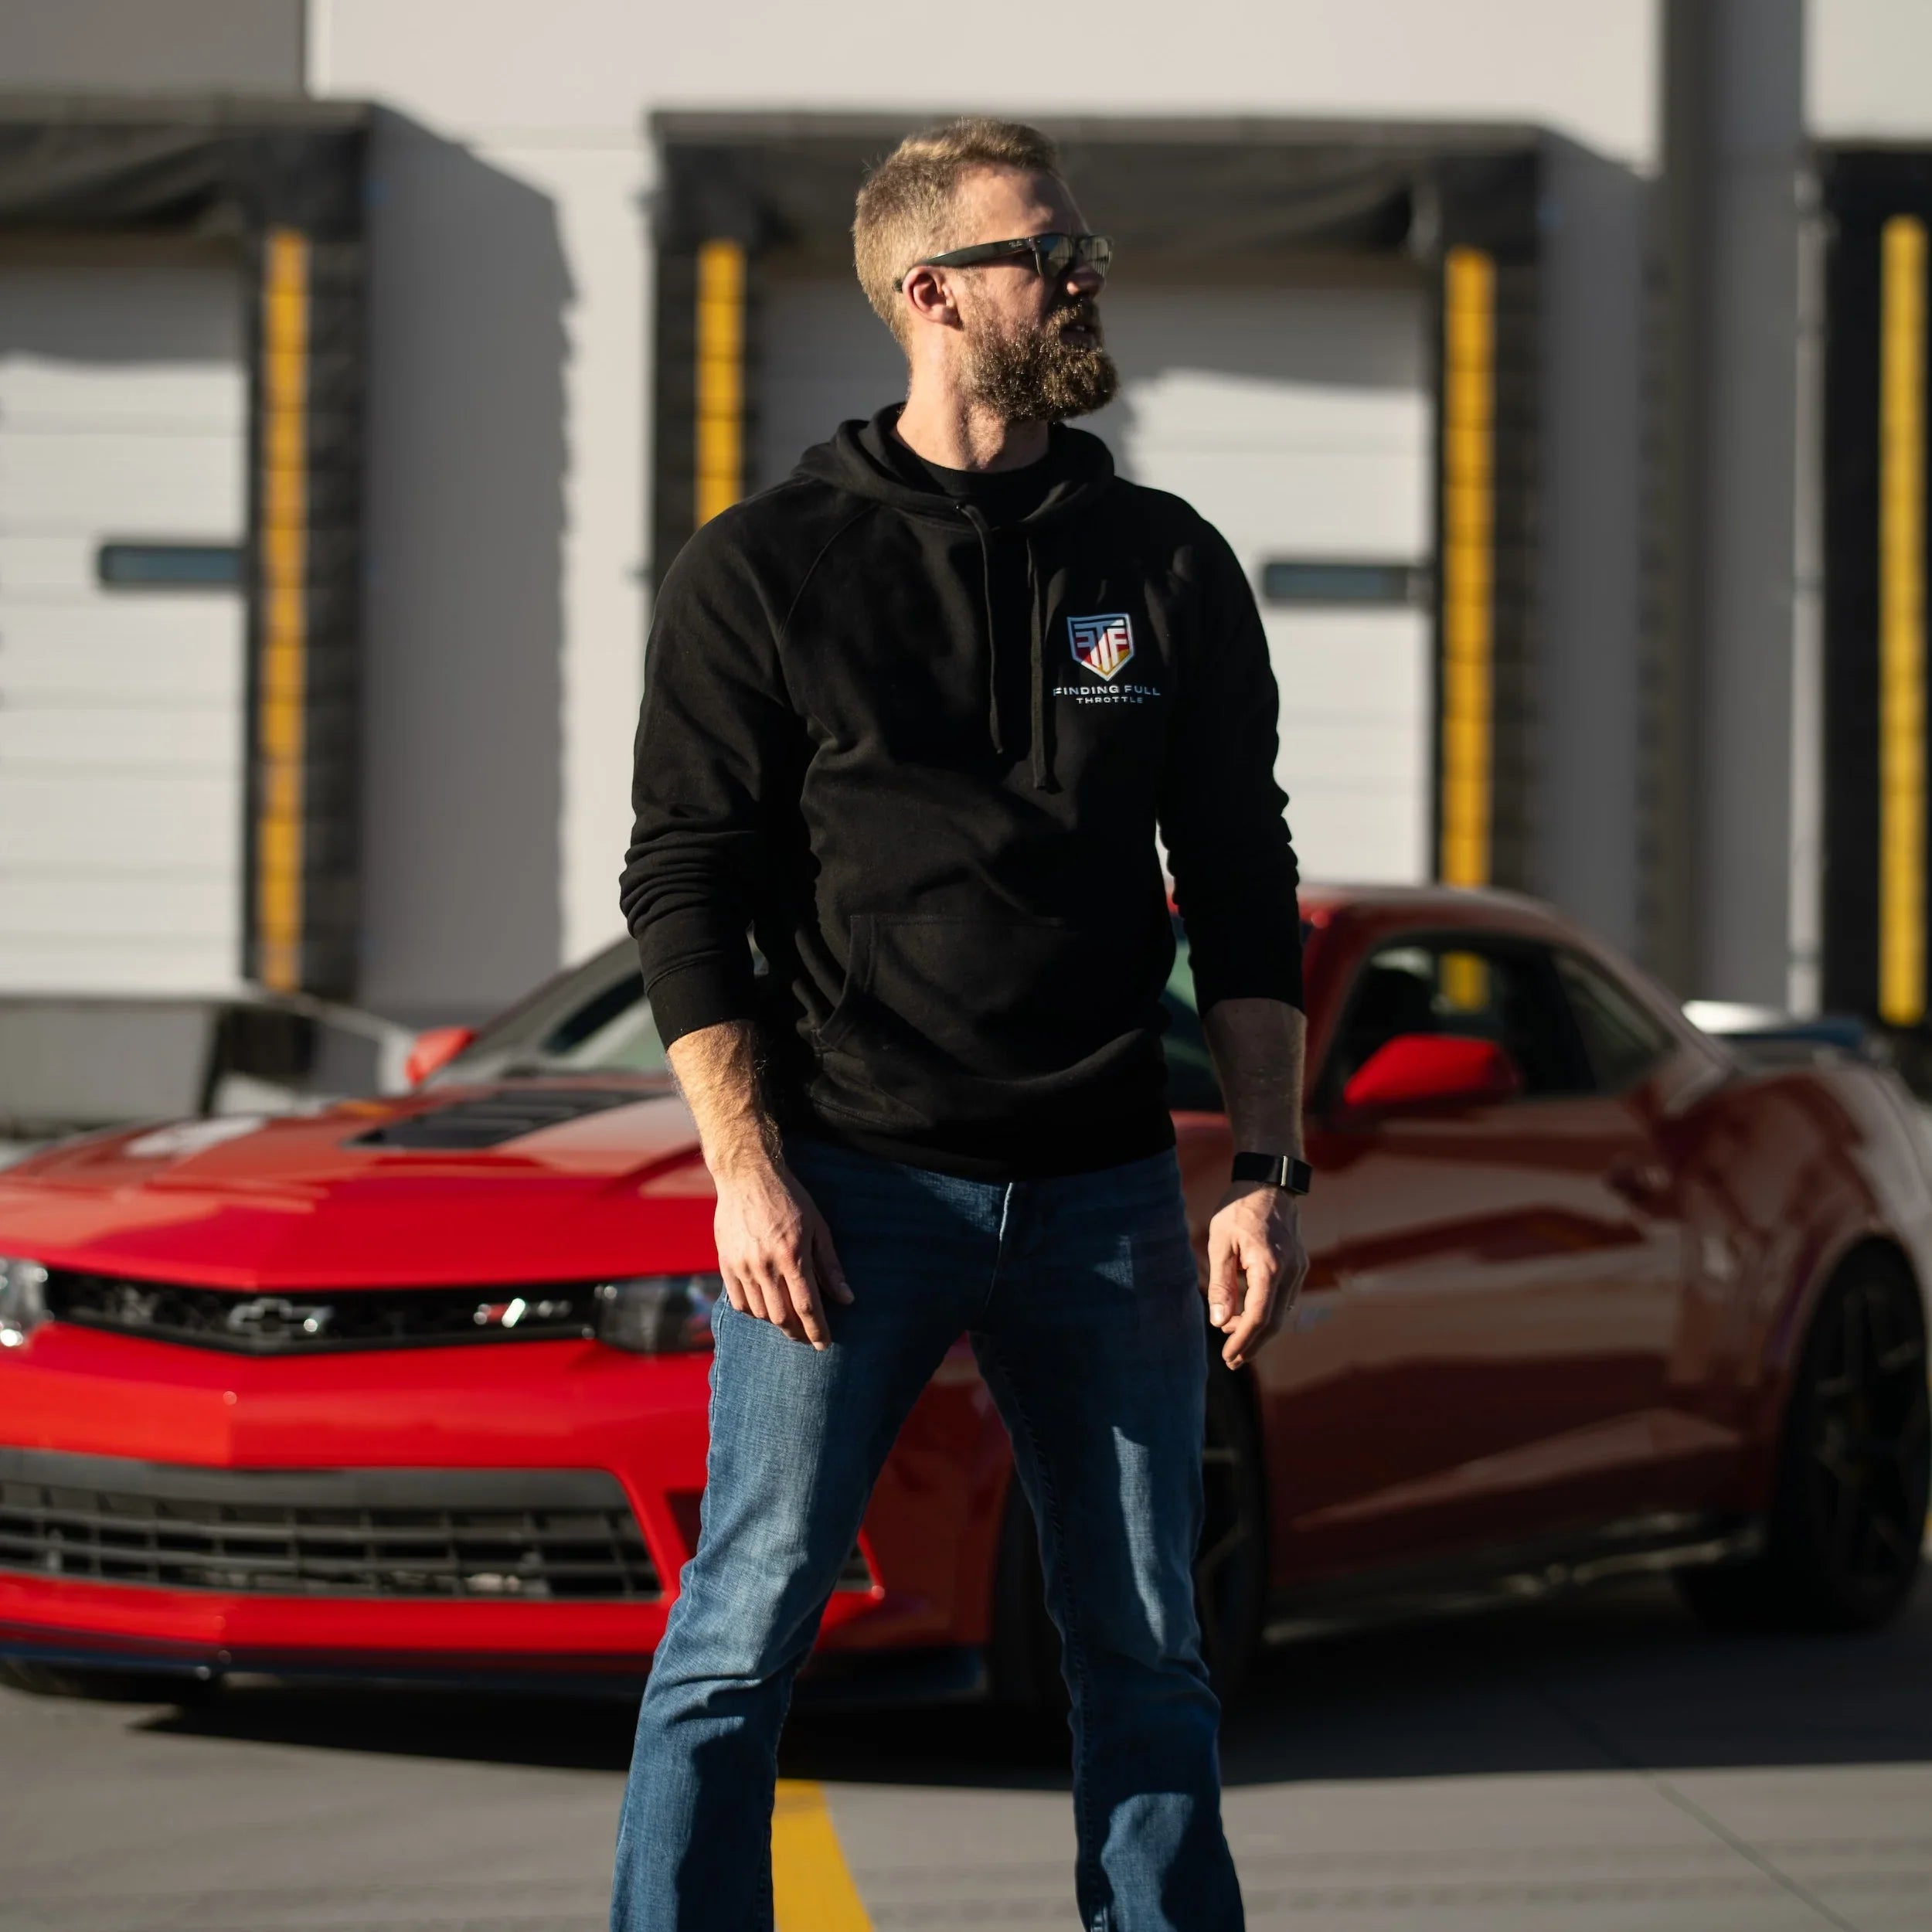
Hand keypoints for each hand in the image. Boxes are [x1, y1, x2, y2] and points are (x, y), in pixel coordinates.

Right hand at [712, 1157, 851, 1349]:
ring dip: (777, 1322)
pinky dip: (754, 1311)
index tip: (824, 1343)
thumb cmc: (789, 1198)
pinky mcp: (726, 1263)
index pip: (807, 1306)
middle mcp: (765, 1264)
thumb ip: (830, 1265)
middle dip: (798, 1332)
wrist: (747, 1175)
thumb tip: (847, 1299)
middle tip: (808, 1336)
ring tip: (790, 1321)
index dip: (818, 1330)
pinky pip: (739, 1302)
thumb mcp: (818, 1227)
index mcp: (792, 1254)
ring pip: (760, 1312)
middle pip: (782, 1316)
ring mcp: (742, 1265)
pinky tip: (765, 1308)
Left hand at [1204, 1183, 1306, 1369]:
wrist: (1268, 1182)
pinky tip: (1245, 1316)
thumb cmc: (1239, 1209)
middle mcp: (1291, 1271)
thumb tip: (1219, 1321)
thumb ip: (1220, 1283)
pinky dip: (1267, 1312)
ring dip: (1258, 1329)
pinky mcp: (1298, 1265)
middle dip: (1253, 1344)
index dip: (1243, 1340)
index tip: (1228, 1356)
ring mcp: (1299, 1269)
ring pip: (1282, 1312)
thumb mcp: (1220, 1243)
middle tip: (1232, 1361)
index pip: (1259, 1316)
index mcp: (1270, 1266)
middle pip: (1275, 1322)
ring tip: (1231, 1338)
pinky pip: (1284, 1298)